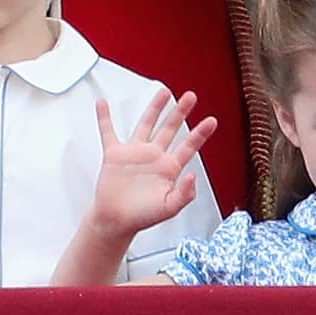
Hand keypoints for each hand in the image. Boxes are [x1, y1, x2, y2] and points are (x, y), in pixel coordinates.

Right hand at [87, 88, 216, 239]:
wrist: (116, 223)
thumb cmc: (141, 217)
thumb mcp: (168, 208)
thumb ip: (183, 195)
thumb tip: (194, 177)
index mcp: (168, 168)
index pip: (188, 146)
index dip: (200, 134)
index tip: (212, 120)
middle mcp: (154, 156)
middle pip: (170, 128)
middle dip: (181, 111)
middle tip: (191, 96)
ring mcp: (135, 153)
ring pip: (146, 124)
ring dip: (155, 108)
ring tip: (164, 92)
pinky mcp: (115, 155)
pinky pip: (108, 132)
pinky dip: (104, 117)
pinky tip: (103, 103)